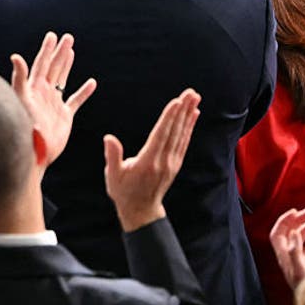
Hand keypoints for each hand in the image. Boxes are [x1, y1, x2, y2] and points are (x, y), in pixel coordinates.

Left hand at [10, 32, 96, 165]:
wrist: (34, 152)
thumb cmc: (24, 127)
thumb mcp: (21, 99)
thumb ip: (19, 78)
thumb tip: (15, 56)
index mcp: (33, 88)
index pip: (41, 64)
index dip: (47, 49)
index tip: (52, 35)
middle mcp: (43, 93)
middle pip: (53, 67)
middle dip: (60, 52)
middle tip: (68, 37)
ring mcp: (53, 104)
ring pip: (62, 79)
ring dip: (67, 65)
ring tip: (71, 51)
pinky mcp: (64, 116)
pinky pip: (75, 101)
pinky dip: (84, 92)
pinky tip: (92, 83)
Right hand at [103, 89, 200, 231]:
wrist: (141, 211)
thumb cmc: (123, 192)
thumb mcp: (112, 176)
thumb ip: (112, 156)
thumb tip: (109, 138)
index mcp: (148, 162)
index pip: (161, 135)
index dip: (169, 118)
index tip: (177, 102)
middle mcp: (164, 161)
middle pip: (175, 131)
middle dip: (183, 110)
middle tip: (191, 93)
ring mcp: (171, 162)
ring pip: (182, 134)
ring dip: (189, 115)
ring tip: (195, 99)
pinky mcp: (174, 163)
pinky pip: (183, 141)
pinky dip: (189, 127)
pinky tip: (193, 116)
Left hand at [269, 207, 304, 289]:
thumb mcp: (300, 269)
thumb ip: (294, 250)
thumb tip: (291, 232)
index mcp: (284, 257)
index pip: (278, 235)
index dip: (284, 221)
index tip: (295, 212)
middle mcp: (292, 257)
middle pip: (291, 234)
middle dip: (299, 221)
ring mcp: (304, 260)